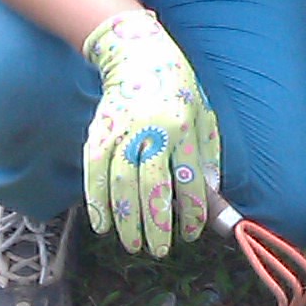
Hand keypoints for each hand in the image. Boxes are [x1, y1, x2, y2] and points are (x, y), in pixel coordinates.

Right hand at [82, 11, 219, 257]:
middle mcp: (154, 132)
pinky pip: (95, 172)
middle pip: (154, 188)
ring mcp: (123, 132)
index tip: (190, 234)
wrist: (137, 54)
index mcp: (184, 129)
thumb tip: (210, 193)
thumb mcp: (204, 115)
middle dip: (156, 226)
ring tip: (132, 244)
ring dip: (126, 221)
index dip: (191, 214)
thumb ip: (207, 154)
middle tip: (158, 250)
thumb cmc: (177, 87)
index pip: (191, 182)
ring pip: (123, 185)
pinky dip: (97, 201)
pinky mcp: (99, 132)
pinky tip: (102, 224)